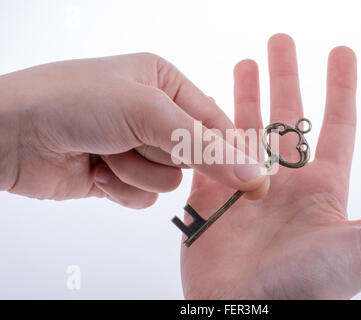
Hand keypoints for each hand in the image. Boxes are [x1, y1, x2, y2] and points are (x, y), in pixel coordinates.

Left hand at [0, 53, 266, 207]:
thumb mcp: (147, 112)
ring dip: (136, 170)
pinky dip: (121, 187)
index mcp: (164, 83)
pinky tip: (96, 170)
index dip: (232, 150)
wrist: (8, 133)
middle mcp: (152, 113)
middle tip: (140, 144)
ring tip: (106, 151)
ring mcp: (135, 146)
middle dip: (164, 154)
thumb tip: (253, 173)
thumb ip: (202, 145)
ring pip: (168, 178)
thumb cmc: (76, 102)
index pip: (214, 121)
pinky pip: (144, 195)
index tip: (254, 180)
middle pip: (192, 154)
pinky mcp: (118, 174)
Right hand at [181, 34, 360, 298]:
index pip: (334, 125)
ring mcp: (245, 186)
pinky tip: (206, 105)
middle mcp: (285, 183)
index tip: (341, 51)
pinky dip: (207, 129)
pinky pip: (208, 154)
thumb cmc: (309, 287)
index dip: (340, 87)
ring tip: (244, 62)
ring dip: (245, 94)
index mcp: (322, 188)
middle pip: (285, 117)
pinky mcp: (212, 195)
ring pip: (245, 129)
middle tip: (279, 40)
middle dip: (284, 76)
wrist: (244, 311)